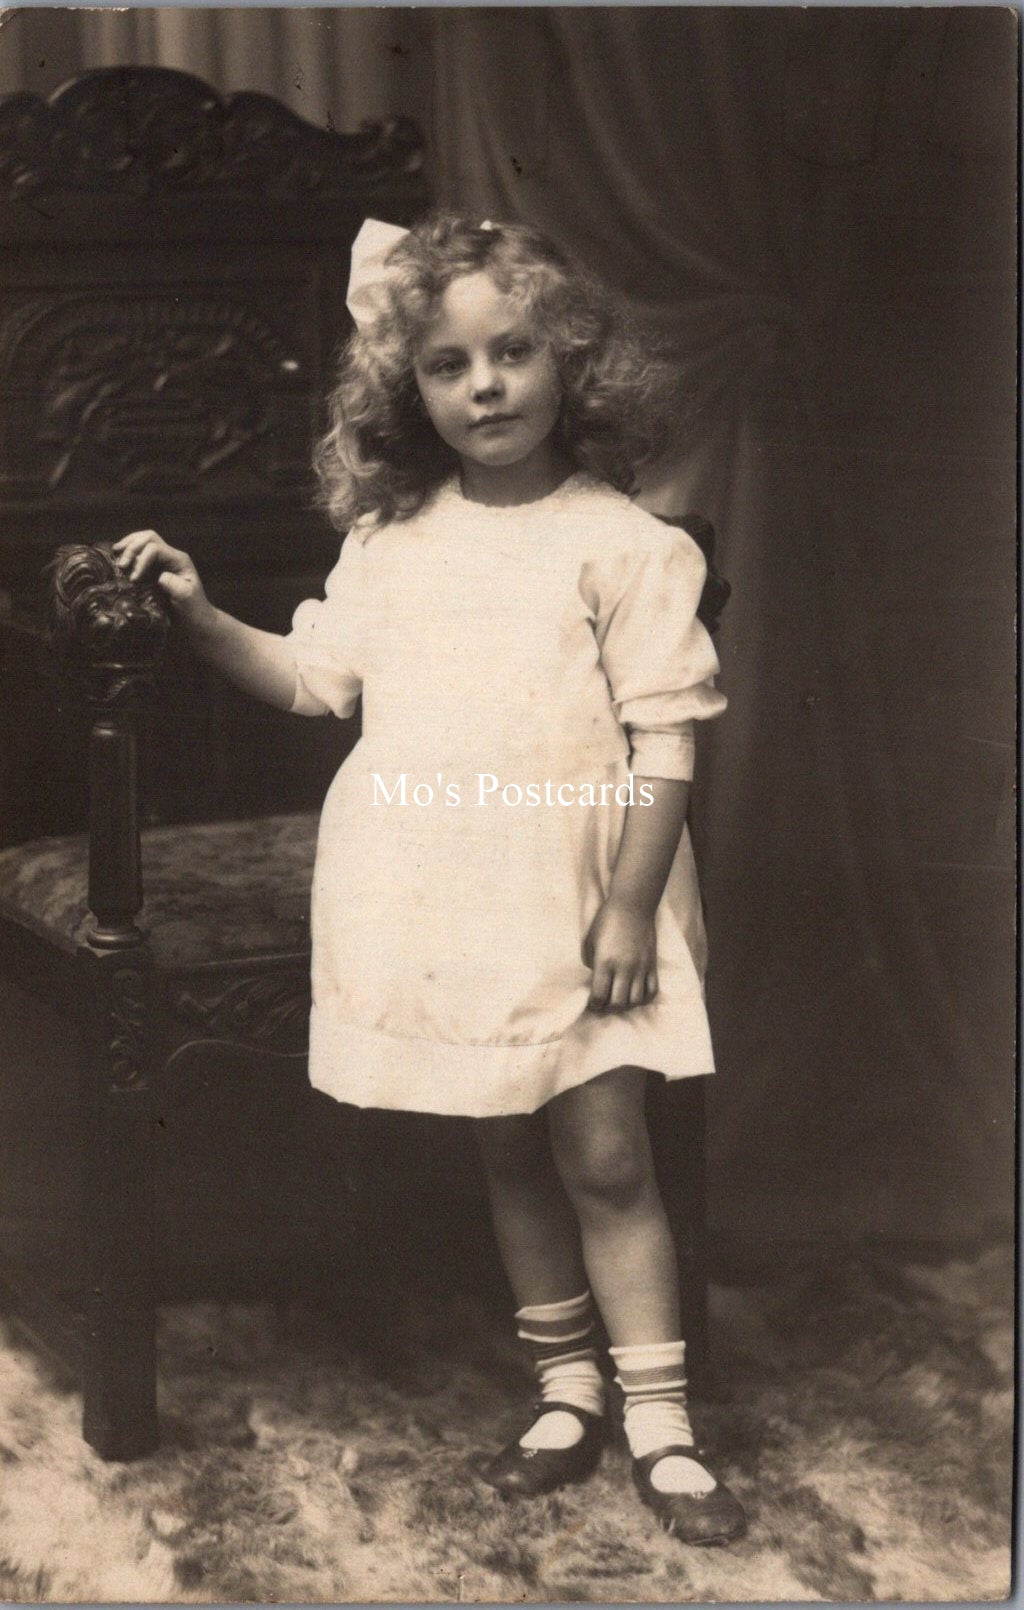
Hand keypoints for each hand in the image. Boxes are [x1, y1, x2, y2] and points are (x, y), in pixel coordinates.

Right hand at [111, 530, 211, 629]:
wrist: (195, 620)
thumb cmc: (192, 609)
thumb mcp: (186, 598)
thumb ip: (175, 585)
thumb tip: (160, 577)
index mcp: (179, 560)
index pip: (155, 549)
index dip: (141, 560)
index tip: (134, 579)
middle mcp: (170, 556)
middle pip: (148, 538)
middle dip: (132, 548)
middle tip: (121, 565)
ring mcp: (162, 560)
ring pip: (142, 541)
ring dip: (128, 546)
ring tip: (115, 554)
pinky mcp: (153, 568)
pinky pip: (139, 553)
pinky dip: (127, 553)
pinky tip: (117, 558)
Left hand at [583, 897, 657, 1011]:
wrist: (633, 906)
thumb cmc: (607, 920)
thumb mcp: (590, 941)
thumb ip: (592, 963)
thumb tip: (595, 979)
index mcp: (605, 962)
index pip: (599, 995)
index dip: (593, 1005)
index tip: (591, 1005)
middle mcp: (624, 969)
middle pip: (618, 1003)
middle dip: (608, 1008)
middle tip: (603, 1005)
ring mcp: (641, 968)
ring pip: (635, 1001)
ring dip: (625, 1005)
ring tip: (619, 1000)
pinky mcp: (652, 965)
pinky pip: (651, 991)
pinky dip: (643, 998)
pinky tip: (636, 995)